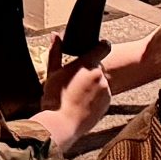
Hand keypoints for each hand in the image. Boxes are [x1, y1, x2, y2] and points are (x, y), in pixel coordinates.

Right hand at [38, 39, 112, 153]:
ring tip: (77, 95)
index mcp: (87, 64)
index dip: (101, 46)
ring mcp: (105, 89)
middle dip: (89, 72)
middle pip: (98, 67)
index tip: (98, 47)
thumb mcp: (52, 73)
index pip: (104, 47)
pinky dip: (96, 98)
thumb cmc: (54, 99)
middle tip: (75, 81)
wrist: (62, 123)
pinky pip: (103, 95)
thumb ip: (56, 52)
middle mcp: (99, 75)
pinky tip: (82, 103)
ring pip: (100, 82)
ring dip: (93, 85)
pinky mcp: (107, 103)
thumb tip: (55, 36)